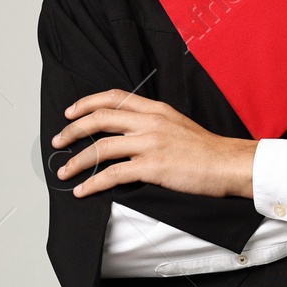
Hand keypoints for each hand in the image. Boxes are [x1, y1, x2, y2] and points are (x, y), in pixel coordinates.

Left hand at [51, 90, 256, 198]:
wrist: (228, 164)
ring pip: (101, 147)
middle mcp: (149, 122)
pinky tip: (83, 190)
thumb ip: (153, 123)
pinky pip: (113, 174)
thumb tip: (130, 131)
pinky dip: (93, 183)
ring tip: (63, 171)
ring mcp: (150, 144)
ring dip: (76, 160)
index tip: (70, 113)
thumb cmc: (206, 150)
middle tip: (58, 140)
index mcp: (155, 109)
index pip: (113, 97)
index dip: (86, 103)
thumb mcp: (178, 124)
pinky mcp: (152, 167)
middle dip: (72, 130)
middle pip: (99, 118)